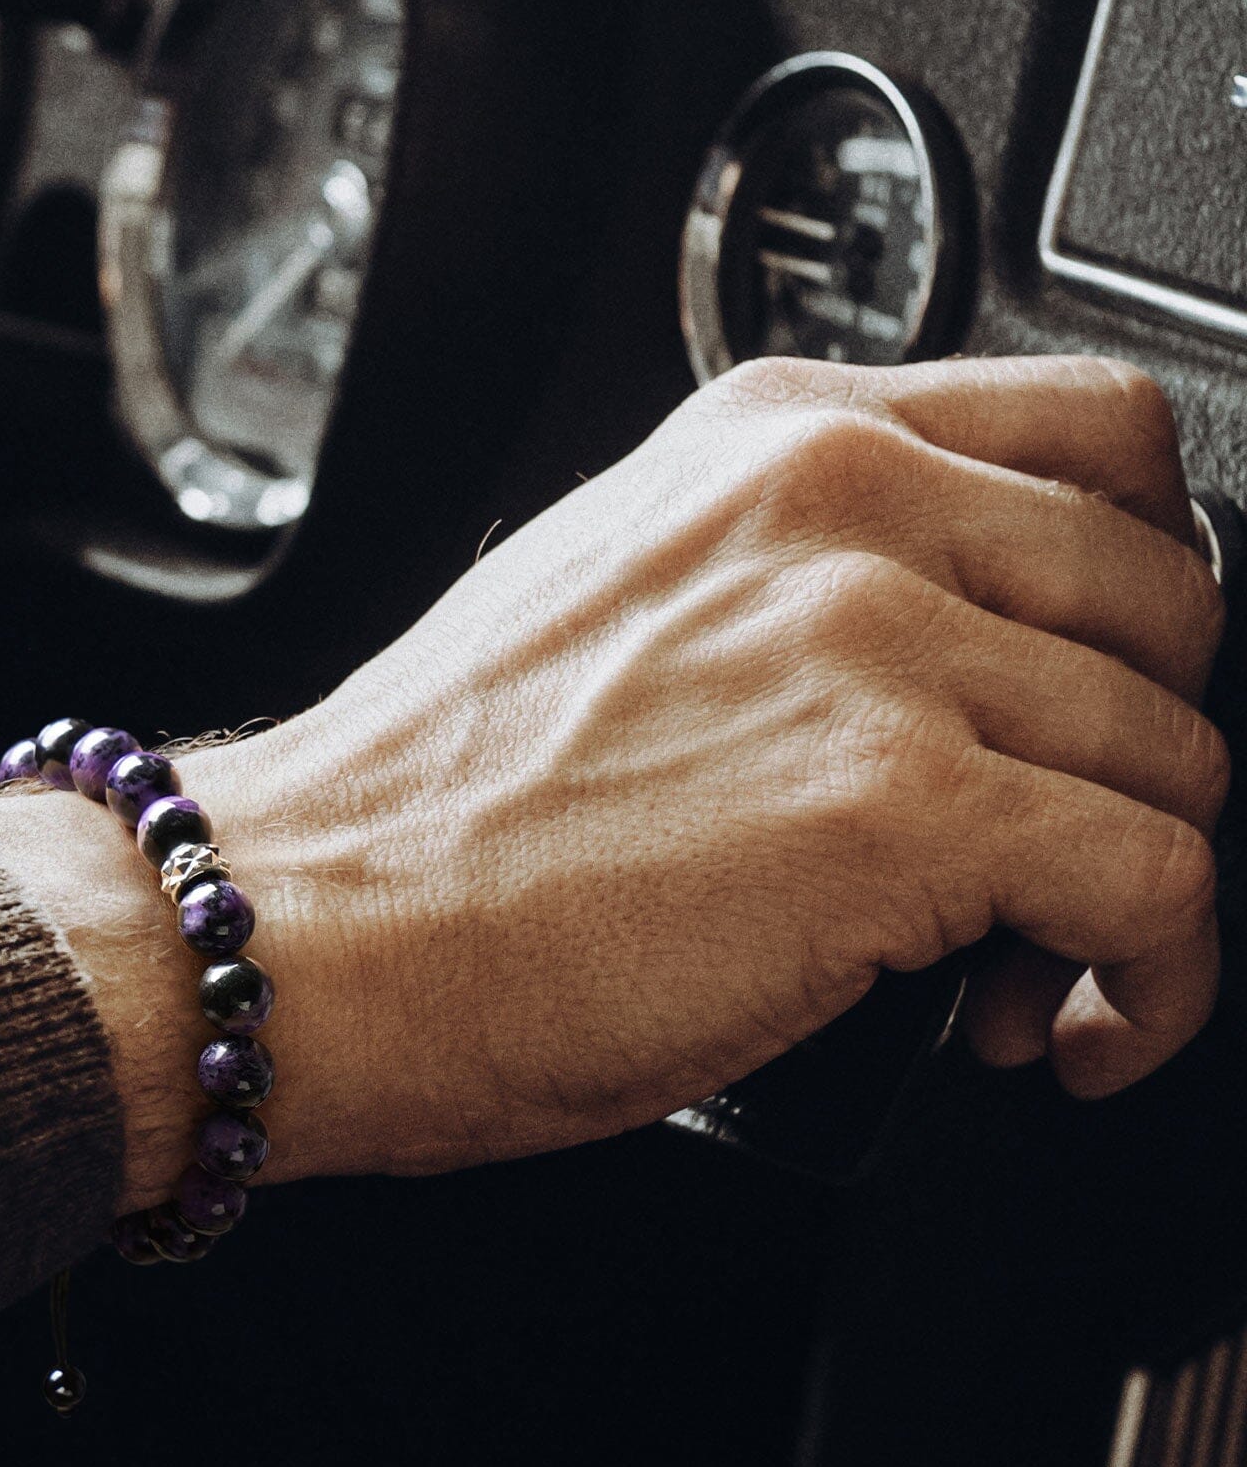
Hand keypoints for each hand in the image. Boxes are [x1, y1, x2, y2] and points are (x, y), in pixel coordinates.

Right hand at [0, 356, 1226, 1204]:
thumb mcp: (610, 596)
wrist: (307, 928)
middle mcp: (840, 507)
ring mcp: (878, 643)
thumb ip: (779, 577)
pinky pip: (1162, 881)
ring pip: (1179, 750)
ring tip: (1019, 969)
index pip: (1097, 436)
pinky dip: (1147, 983)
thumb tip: (921, 662)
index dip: (1139, 582)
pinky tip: (1046, 1030)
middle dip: (1142, 744)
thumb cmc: (419, 811)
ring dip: (1136, 885)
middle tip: (1056, 845)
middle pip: (1170, 595)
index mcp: (771, 440)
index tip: (1099, 685)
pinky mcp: (906, 806)